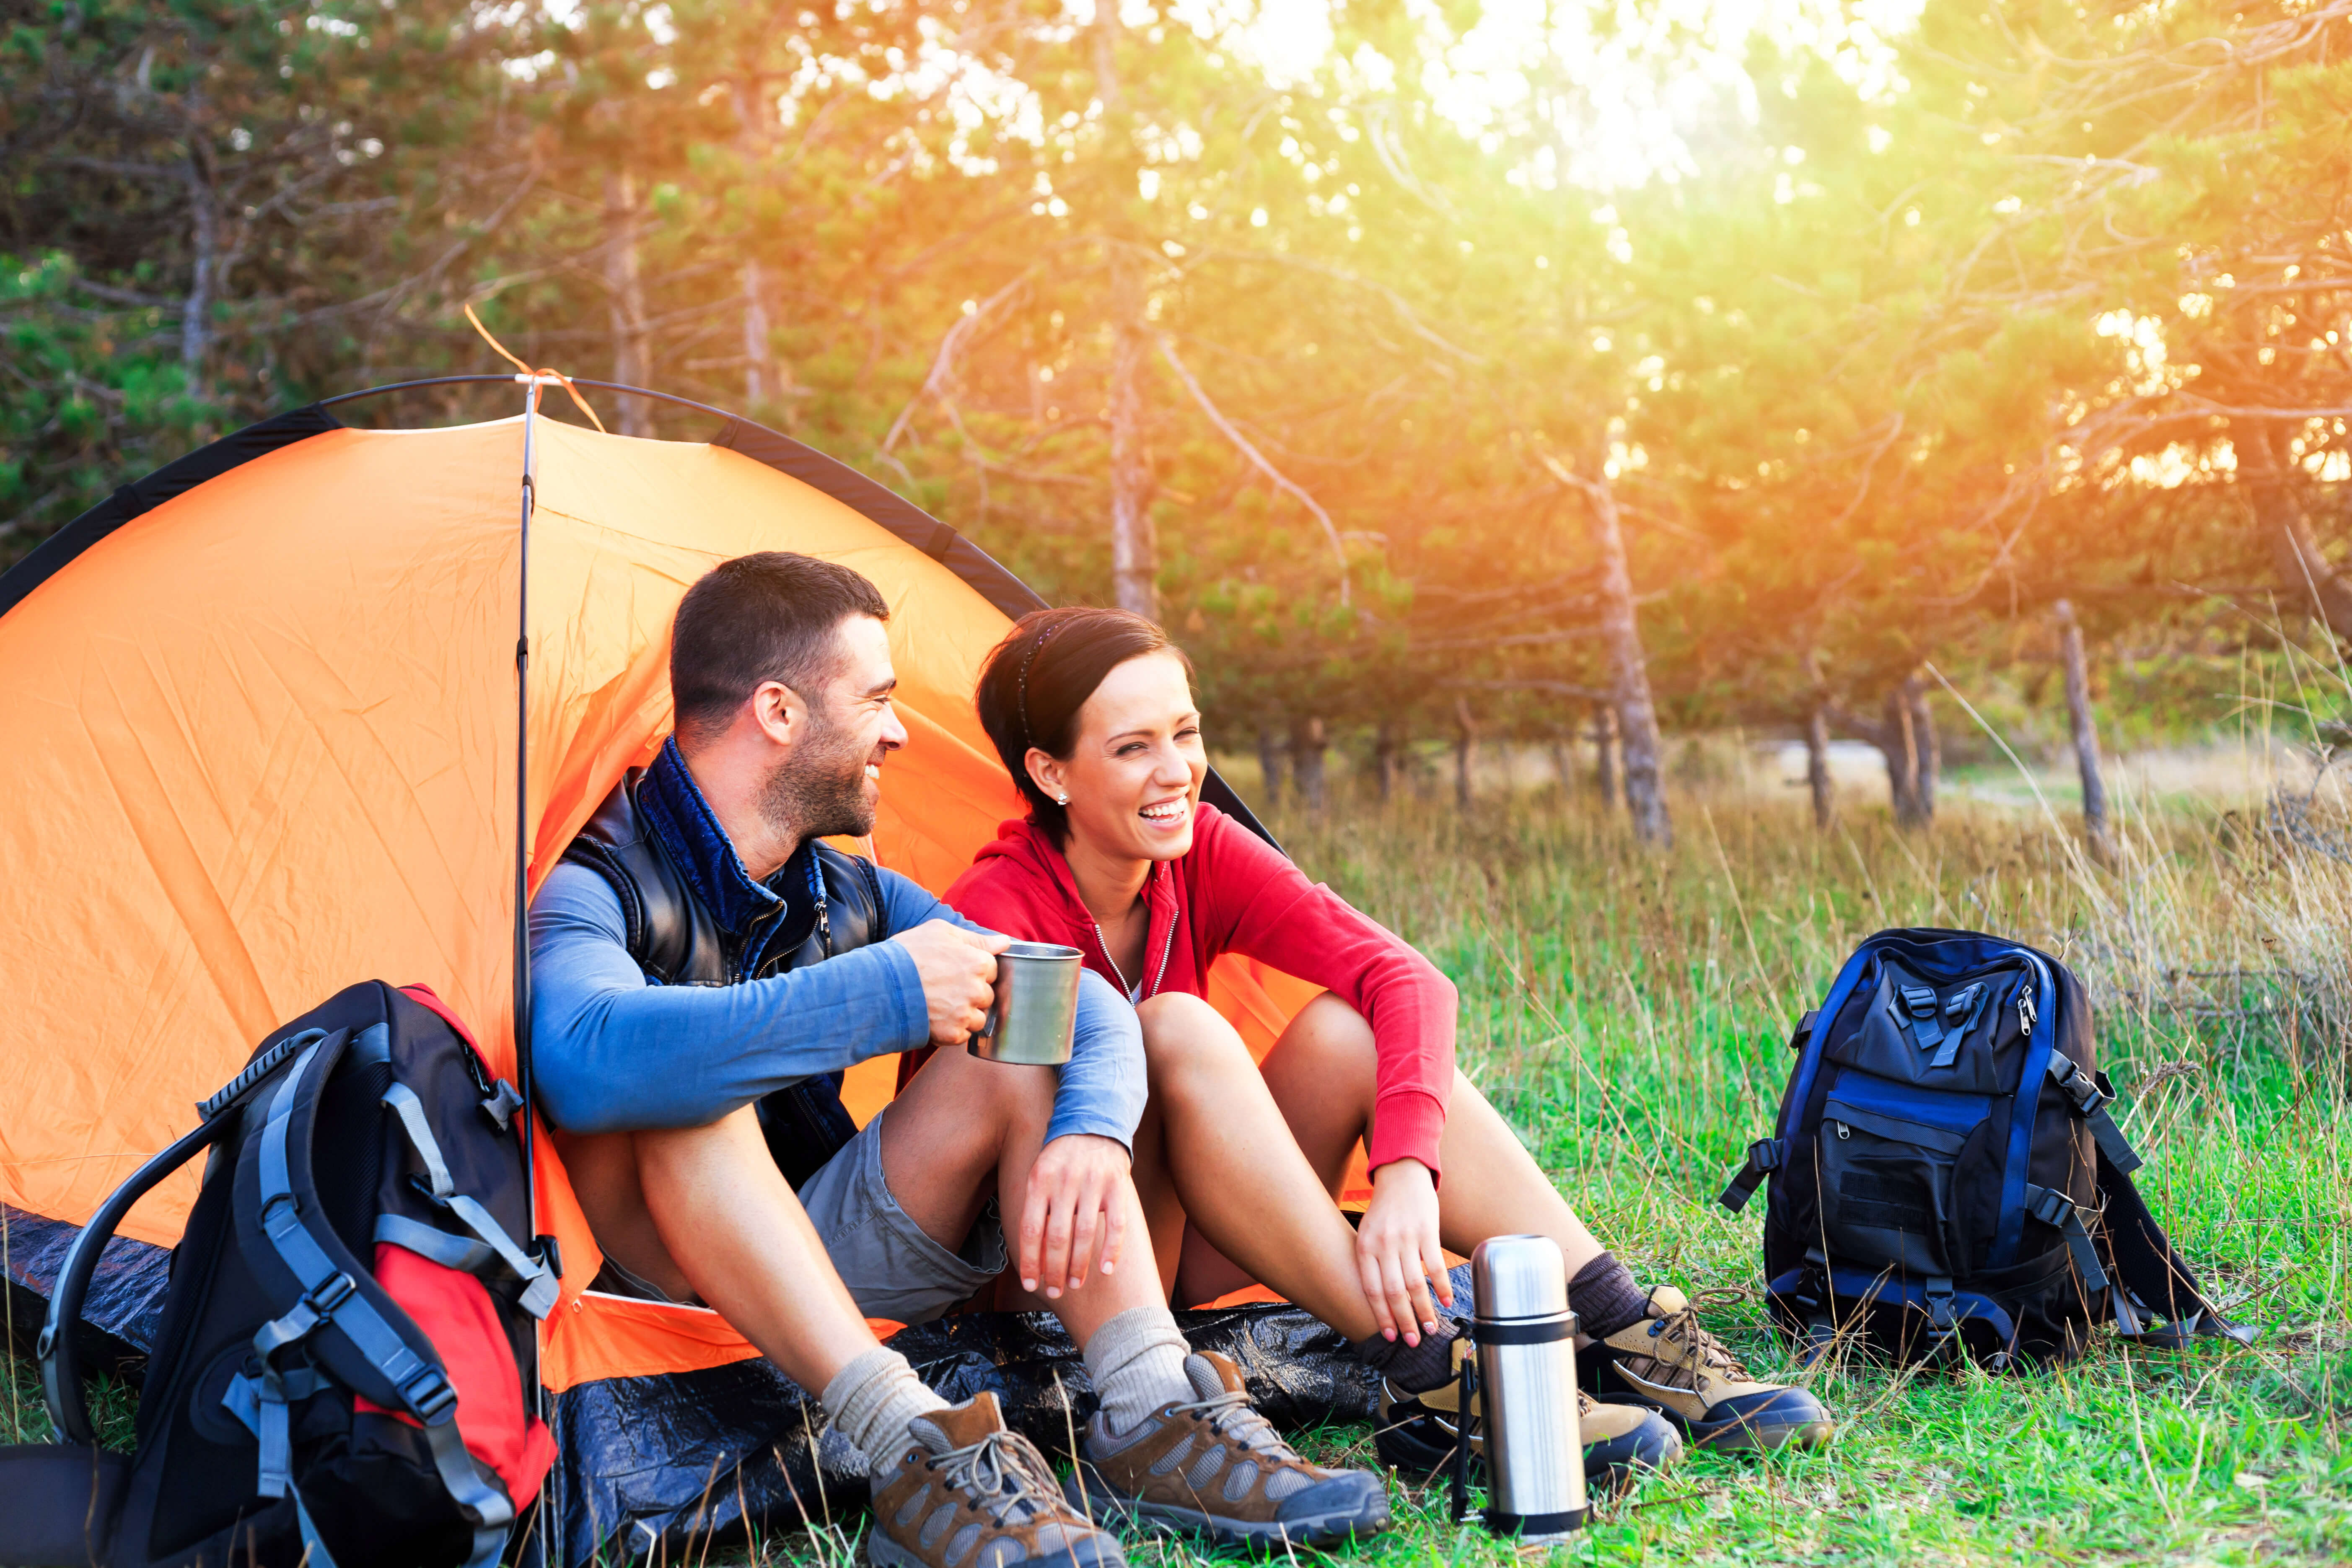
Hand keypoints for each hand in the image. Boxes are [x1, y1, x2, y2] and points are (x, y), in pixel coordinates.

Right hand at [892, 921, 1010, 1044]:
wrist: (879, 985)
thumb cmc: (908, 953)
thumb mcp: (940, 931)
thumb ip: (977, 938)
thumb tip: (1004, 941)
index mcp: (978, 963)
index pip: (992, 970)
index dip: (975, 970)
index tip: (957, 970)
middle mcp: (976, 990)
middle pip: (987, 996)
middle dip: (972, 993)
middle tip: (946, 988)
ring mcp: (964, 1014)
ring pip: (978, 1019)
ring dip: (965, 1014)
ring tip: (940, 1005)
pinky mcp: (952, 1034)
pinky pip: (963, 1035)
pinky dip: (952, 1030)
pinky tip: (935, 1017)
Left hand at [1017, 1134, 1131, 1299]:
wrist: (1094, 1123)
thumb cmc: (1061, 1158)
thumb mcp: (1039, 1173)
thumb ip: (1035, 1207)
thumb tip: (1030, 1254)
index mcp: (1039, 1180)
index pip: (1031, 1229)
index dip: (1030, 1260)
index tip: (1030, 1284)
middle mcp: (1065, 1181)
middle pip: (1057, 1236)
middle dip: (1054, 1270)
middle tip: (1054, 1291)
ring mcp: (1093, 1183)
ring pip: (1085, 1234)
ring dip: (1079, 1266)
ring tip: (1074, 1285)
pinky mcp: (1117, 1185)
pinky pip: (1116, 1224)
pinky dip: (1112, 1250)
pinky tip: (1106, 1270)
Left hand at [1357, 1159, 1452, 1344]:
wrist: (1401, 1175)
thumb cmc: (1383, 1211)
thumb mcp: (1367, 1234)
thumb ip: (1371, 1263)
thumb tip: (1381, 1303)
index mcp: (1365, 1247)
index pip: (1372, 1290)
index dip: (1381, 1316)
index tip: (1390, 1336)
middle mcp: (1384, 1244)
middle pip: (1394, 1292)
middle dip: (1405, 1321)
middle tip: (1413, 1341)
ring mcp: (1406, 1237)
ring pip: (1416, 1284)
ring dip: (1424, 1310)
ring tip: (1430, 1328)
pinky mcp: (1428, 1230)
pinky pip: (1436, 1265)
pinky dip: (1442, 1287)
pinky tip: (1446, 1302)